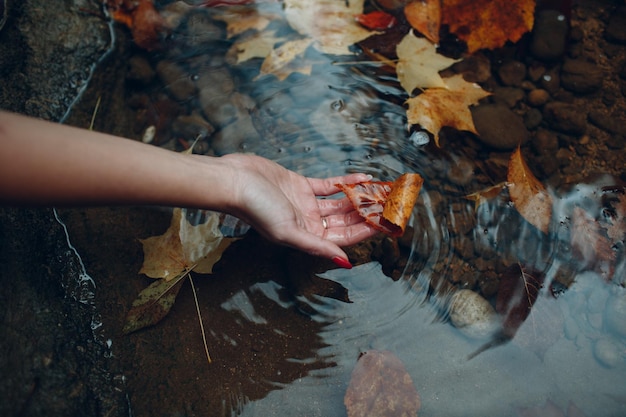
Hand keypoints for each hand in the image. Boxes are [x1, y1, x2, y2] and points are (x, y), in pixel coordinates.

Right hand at [218, 153, 378, 266]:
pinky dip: (346, 182)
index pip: (344, 238)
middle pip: (345, 221)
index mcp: (307, 237)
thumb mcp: (288, 232)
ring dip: (360, 198)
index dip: (366, 232)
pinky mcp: (301, 185)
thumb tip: (344, 263)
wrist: (235, 181)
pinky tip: (363, 178)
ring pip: (340, 203)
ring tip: (381, 191)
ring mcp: (306, 204)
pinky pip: (329, 185)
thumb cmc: (256, 209)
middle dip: (367, 214)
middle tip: (389, 205)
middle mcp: (309, 223)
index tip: (386, 224)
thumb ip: (317, 247)